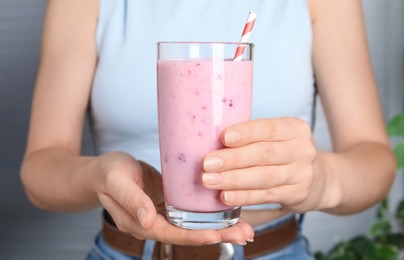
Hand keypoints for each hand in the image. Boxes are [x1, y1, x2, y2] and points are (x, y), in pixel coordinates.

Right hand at [94, 152, 253, 244]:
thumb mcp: (117, 180)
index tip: (216, 235)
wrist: (105, 170)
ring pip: (192, 227)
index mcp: (139, 222)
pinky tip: (226, 213)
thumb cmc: (108, 172)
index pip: (170, 233)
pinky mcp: (168, 206)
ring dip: (218, 229)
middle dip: (216, 235)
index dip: (193, 236)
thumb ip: (131, 200)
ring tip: (244, 228)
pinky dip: (209, 216)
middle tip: (244, 234)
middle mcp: (153, 224)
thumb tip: (148, 221)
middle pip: (187, 234)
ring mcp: (162, 216)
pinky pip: (190, 215)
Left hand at [202, 117, 322, 212]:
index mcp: (294, 129)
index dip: (245, 133)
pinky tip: (226, 196)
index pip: (268, 128)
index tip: (223, 137)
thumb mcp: (278, 138)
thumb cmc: (285, 153)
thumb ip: (253, 137)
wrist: (319, 179)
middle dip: (232, 159)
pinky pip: (265, 195)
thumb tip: (209, 139)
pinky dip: (244, 196)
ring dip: (233, 179)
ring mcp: (301, 174)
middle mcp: (302, 150)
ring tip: (209, 180)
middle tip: (206, 163)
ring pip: (263, 177)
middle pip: (263, 154)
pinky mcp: (297, 194)